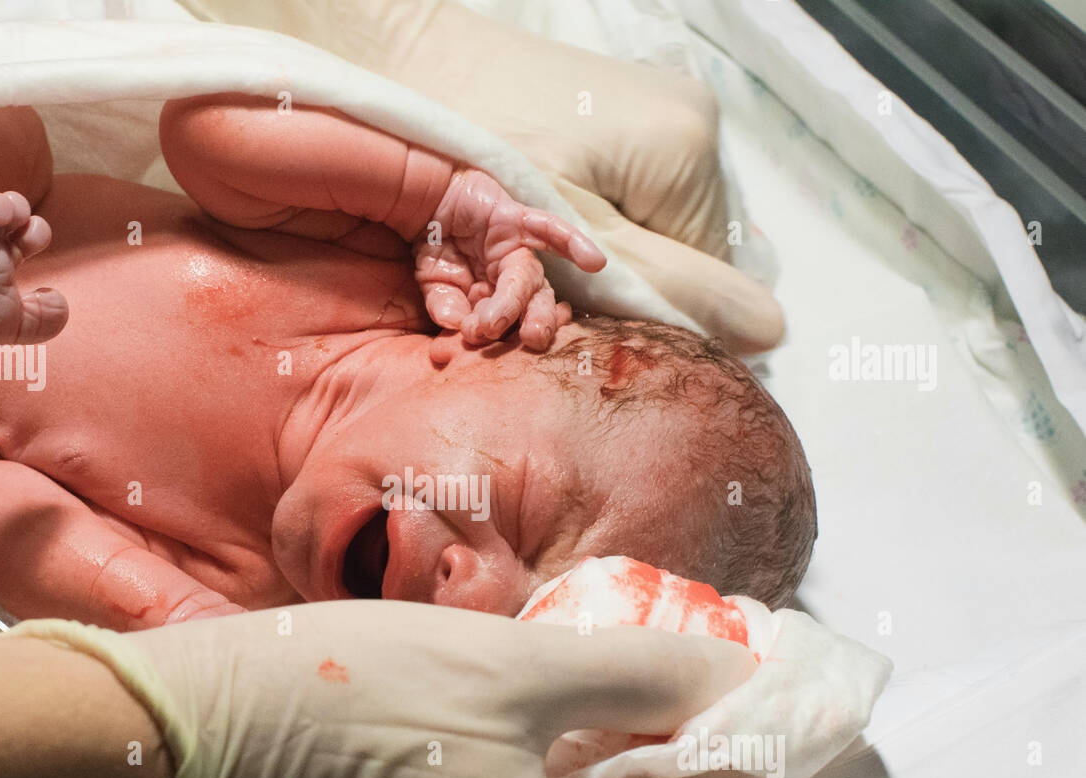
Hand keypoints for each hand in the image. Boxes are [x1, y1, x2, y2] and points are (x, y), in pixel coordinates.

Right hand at [11, 600, 763, 777]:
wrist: (164, 743)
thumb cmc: (338, 702)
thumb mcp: (508, 672)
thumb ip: (635, 675)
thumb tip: (728, 674)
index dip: (732, 747)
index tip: (754, 678)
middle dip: (662, 751)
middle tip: (681, 665)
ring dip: (594, 765)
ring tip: (610, 680)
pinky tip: (529, 722)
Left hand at [197, 0, 785, 353]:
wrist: (397, 54)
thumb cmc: (469, 142)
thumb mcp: (568, 235)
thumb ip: (668, 286)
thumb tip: (773, 331)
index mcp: (686, 150)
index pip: (706, 276)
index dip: (641, 315)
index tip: (570, 326)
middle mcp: (688, 122)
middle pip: (677, 248)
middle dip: (611, 286)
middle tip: (531, 297)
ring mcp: (654, 108)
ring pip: (647, 223)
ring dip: (593, 258)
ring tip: (522, 255)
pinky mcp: (618, 107)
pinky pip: (623, 191)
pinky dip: (582, 220)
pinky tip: (533, 219)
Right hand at [414, 167, 604, 349]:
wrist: (425, 198)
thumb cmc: (435, 246)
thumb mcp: (435, 284)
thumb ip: (446, 305)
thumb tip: (456, 324)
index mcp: (497, 297)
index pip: (508, 322)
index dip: (503, 336)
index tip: (486, 347)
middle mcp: (513, 276)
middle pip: (534, 303)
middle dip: (536, 323)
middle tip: (532, 341)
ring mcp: (517, 248)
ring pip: (530, 276)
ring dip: (526, 301)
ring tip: (527, 325)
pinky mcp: (515, 218)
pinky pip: (548, 230)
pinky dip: (571, 243)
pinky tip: (594, 262)